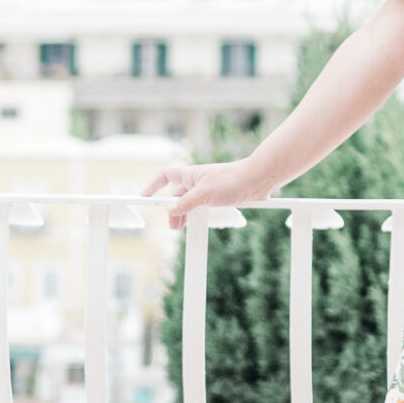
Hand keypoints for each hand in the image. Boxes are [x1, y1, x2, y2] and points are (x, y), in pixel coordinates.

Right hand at [144, 158, 274, 230]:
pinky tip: (200, 222)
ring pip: (190, 202)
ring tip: (182, 227)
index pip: (165, 175)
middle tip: (173, 226)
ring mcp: (208, 189)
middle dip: (172, 209)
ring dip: (184, 214)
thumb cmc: (232, 180)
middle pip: (177, 195)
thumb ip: (186, 202)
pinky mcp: (219, 196)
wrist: (258, 179)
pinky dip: (198, 214)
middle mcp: (198, 180)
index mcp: (191, 175)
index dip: (153, 184)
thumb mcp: (205, 194)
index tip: (145, 196)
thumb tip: (170, 209)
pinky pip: (203, 206)